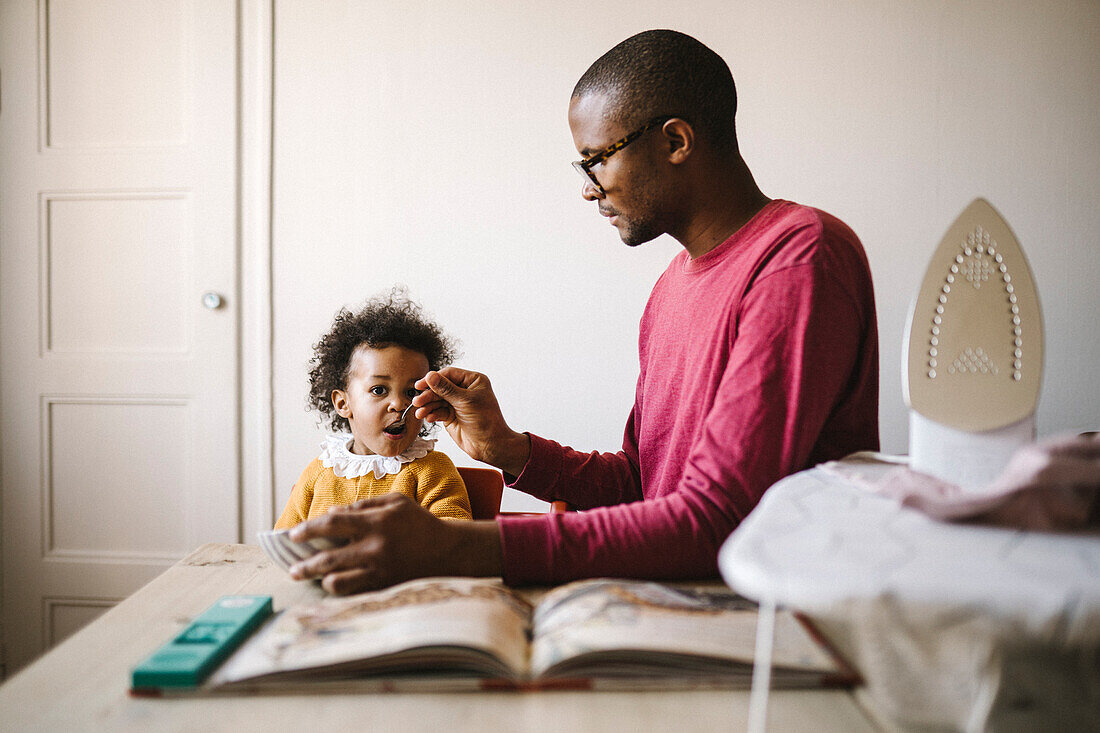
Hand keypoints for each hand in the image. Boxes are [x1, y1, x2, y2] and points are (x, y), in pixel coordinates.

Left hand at [287, 493, 502, 594]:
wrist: (448, 552)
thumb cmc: (419, 523)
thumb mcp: (395, 503)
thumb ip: (362, 506)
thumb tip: (331, 513)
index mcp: (376, 522)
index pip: (332, 524)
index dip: (309, 529)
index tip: (293, 535)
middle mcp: (375, 548)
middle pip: (328, 558)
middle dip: (305, 565)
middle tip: (293, 568)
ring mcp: (379, 570)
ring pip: (338, 581)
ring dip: (323, 580)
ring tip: (317, 578)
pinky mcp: (385, 587)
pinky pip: (354, 593)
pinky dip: (342, 589)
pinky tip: (336, 585)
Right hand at [413, 367, 530, 474]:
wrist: (490, 446)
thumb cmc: (486, 422)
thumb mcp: (465, 402)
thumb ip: (446, 389)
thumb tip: (430, 376)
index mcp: (473, 381)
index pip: (449, 374)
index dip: (434, 379)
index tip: (421, 385)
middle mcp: (464, 390)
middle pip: (440, 387)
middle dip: (429, 395)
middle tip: (418, 402)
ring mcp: (457, 403)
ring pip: (437, 400)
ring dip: (428, 406)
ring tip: (420, 412)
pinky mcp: (451, 416)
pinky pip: (438, 411)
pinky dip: (432, 414)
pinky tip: (429, 418)